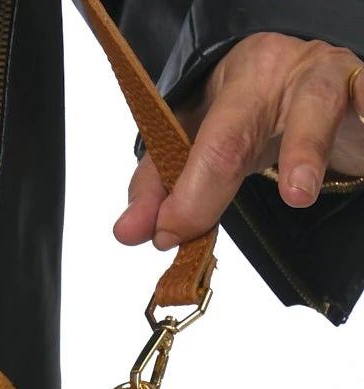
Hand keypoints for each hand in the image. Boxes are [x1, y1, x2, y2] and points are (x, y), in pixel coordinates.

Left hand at [114, 33, 363, 250]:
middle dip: (213, 181)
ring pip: (314, 110)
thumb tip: (129, 231)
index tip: (164, 235)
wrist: (318, 77)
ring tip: (296, 195)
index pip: (202, 144)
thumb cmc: (255, 112)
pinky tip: (363, 137)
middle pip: (240, 128)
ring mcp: (329, 78)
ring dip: (305, 152)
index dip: (183, 196)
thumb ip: (161, 186)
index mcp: (233, 82)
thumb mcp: (202, 141)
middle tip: (189, 226)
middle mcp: (280, 71)